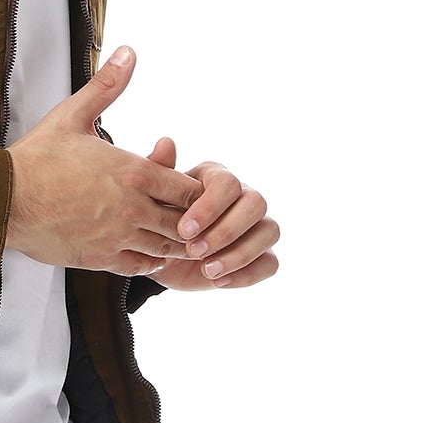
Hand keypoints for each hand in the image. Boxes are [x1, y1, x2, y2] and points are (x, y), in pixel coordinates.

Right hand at [6, 47, 197, 276]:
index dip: (193, 190)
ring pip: (166, 248)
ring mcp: (118, 236)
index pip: (188, 189)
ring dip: (172, 241)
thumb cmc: (37, 156)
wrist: (4, 198)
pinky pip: (141, 267)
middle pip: (185, 223)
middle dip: (190, 219)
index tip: (185, 187)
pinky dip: (149, 260)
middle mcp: (132, 208)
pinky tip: (145, 248)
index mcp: (133, 171)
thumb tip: (129, 53)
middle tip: (186, 214)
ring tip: (170, 233)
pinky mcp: (101, 259)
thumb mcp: (73, 114)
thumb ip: (107, 85)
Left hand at [141, 138, 279, 290]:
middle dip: (226, 231)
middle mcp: (243, 197)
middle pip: (257, 203)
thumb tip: (166, 142)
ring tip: (206, 270)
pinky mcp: (261, 254)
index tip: (184, 231)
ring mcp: (256, 225)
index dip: (210, 207)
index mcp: (216, 178)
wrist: (159, 254)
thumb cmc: (158, 220)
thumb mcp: (152, 200)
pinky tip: (218, 281)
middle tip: (194, 251)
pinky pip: (270, 262)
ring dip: (239, 254)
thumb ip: (160, 173)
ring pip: (270, 231)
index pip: (228, 183)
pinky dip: (247, 274)